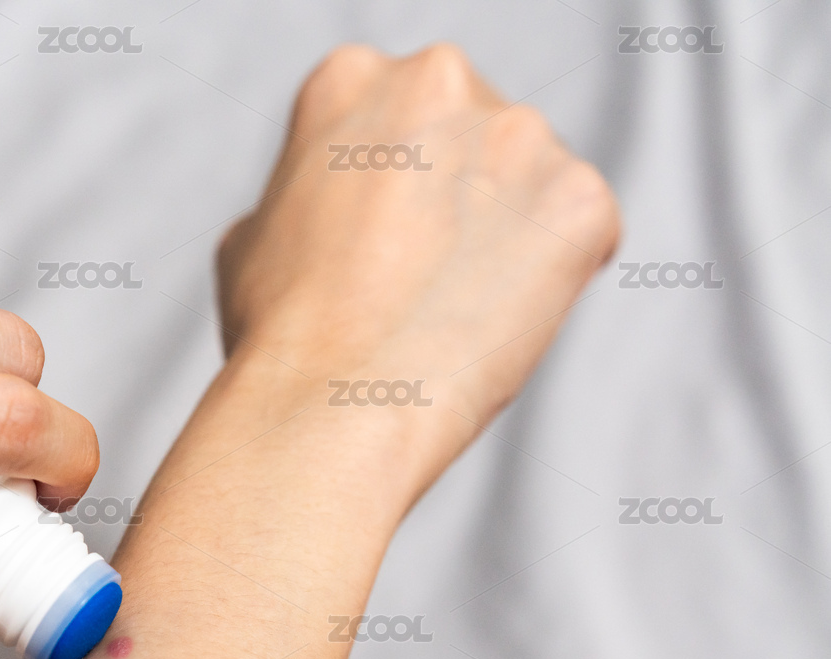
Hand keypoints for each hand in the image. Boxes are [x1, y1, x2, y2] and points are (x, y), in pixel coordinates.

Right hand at [215, 43, 619, 509]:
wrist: (332, 404)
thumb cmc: (280, 335)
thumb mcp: (252, 236)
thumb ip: (309, 195)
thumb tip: (333, 210)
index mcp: (351, 78)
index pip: (402, 114)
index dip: (392, 187)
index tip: (379, 240)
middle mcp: (439, 79)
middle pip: (472, 133)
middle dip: (458, 195)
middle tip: (420, 277)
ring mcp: (519, 134)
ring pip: (531, 181)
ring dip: (508, 236)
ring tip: (452, 308)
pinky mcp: (579, 198)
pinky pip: (582, 232)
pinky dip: (554, 278)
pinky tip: (495, 321)